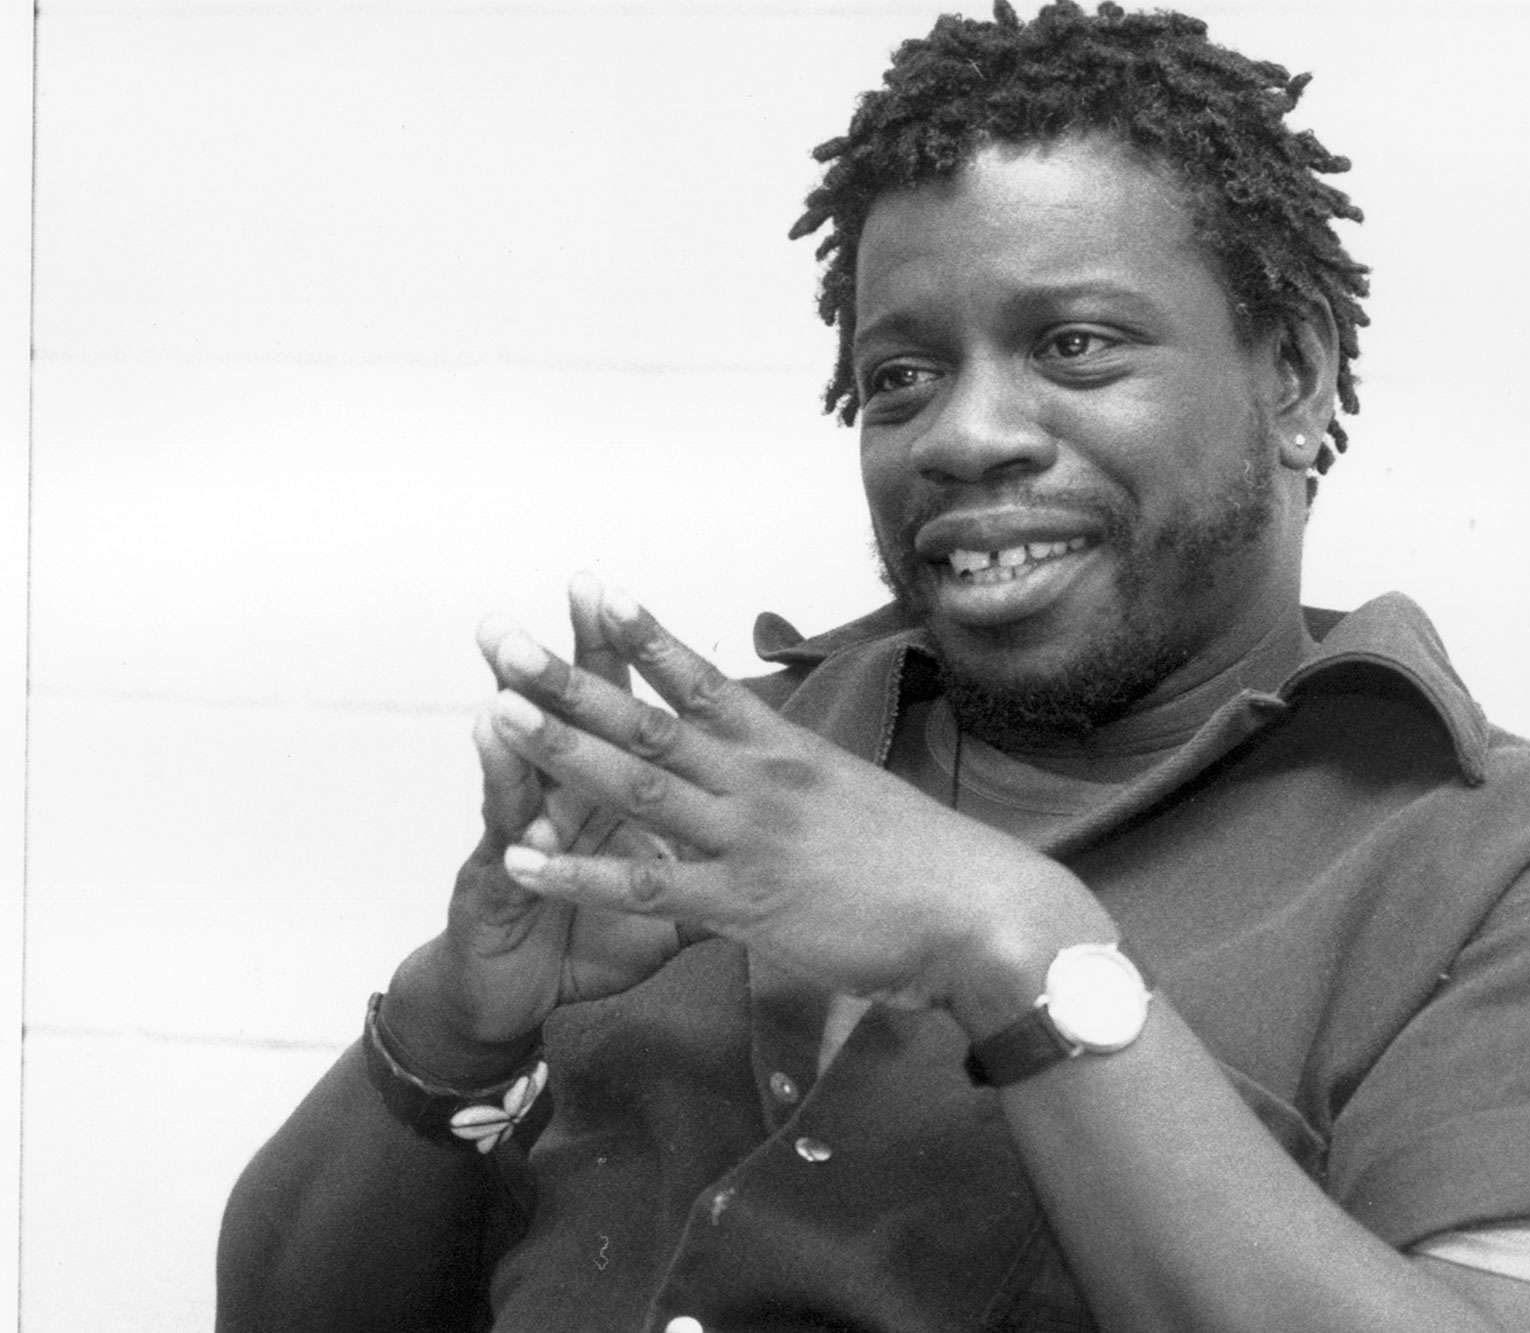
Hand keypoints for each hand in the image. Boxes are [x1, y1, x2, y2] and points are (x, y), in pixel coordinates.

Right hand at [383, 575, 685, 1074]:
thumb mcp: (674, 910)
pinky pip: (504, 826)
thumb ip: (720, 868)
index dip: (642, 654)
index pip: (635, 711)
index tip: (647, 593)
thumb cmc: (589, 944)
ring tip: (516, 649)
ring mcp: (527, 833)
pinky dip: (503, 781)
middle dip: (582, 650)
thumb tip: (785, 846)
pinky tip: (487, 732)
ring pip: (530, 756)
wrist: (515, 1004)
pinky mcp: (497, 877)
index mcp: (614, 800)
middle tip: (580, 583)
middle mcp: (565, 800)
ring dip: (527, 701)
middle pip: (580, 716)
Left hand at [486, 585, 1111, 1028]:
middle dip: (567, 676)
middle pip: (646, 717)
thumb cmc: (932, 865)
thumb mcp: (862, 806)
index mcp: (788, 753)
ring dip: (560, 749)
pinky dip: (577, 871)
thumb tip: (792, 784)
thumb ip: (810, 793)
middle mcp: (759, 782)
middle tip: (499, 636)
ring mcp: (748, 839)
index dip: (642, 633)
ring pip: (636, 785)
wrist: (980, 912)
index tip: (590, 588)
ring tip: (495, 711)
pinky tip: (520, 858)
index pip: (702, 679)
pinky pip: (644, 885)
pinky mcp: (745, 903)